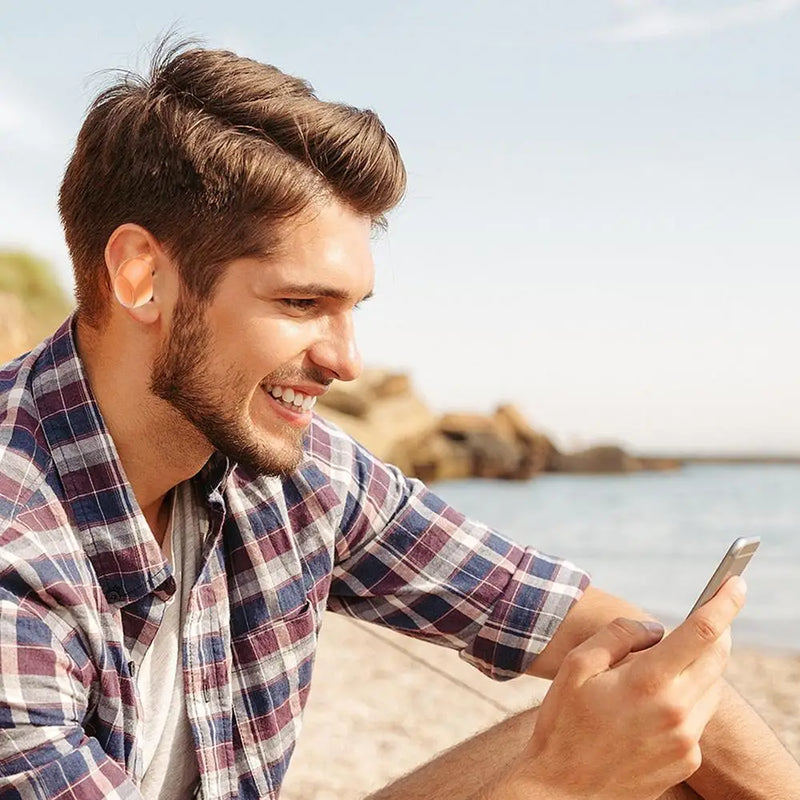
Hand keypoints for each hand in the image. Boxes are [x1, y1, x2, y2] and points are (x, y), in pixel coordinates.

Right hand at [501, 576, 745, 799]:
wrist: (563, 790)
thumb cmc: (564, 723)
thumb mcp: (577, 667)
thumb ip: (619, 636)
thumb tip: (654, 627)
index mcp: (649, 683)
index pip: (702, 632)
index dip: (723, 603)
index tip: (736, 582)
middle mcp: (677, 712)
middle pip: (717, 658)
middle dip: (716, 631)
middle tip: (706, 616)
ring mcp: (686, 740)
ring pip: (709, 687)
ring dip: (696, 667)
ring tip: (656, 670)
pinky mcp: (687, 760)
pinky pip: (697, 717)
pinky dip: (684, 699)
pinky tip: (649, 707)